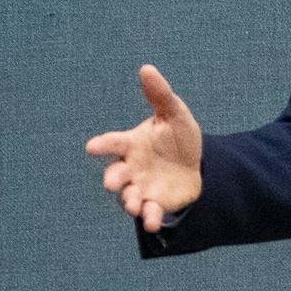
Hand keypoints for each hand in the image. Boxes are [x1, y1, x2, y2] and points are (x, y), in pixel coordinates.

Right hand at [86, 64, 204, 231]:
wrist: (198, 165)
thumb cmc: (179, 138)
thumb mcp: (175, 114)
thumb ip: (160, 95)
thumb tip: (147, 68)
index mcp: (131, 144)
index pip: (112, 143)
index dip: (102, 145)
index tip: (92, 147)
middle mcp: (131, 168)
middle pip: (116, 174)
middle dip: (113, 178)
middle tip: (113, 182)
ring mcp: (141, 187)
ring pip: (129, 197)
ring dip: (129, 201)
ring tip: (134, 205)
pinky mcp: (156, 203)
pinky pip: (149, 212)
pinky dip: (149, 217)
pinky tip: (152, 221)